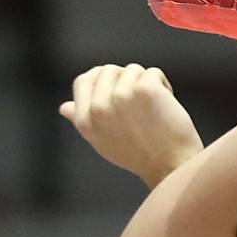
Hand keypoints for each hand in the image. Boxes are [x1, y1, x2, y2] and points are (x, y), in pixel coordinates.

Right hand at [59, 64, 202, 186]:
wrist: (171, 166)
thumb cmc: (140, 155)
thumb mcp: (103, 141)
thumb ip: (83, 121)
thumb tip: (65, 107)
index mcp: (86, 120)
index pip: (84, 80)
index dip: (102, 79)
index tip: (119, 87)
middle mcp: (99, 107)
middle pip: (109, 70)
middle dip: (127, 81)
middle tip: (141, 105)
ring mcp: (121, 96)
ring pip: (133, 70)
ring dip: (147, 84)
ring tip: (155, 109)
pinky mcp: (144, 89)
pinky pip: (154, 73)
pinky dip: (164, 86)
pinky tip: (167, 106)